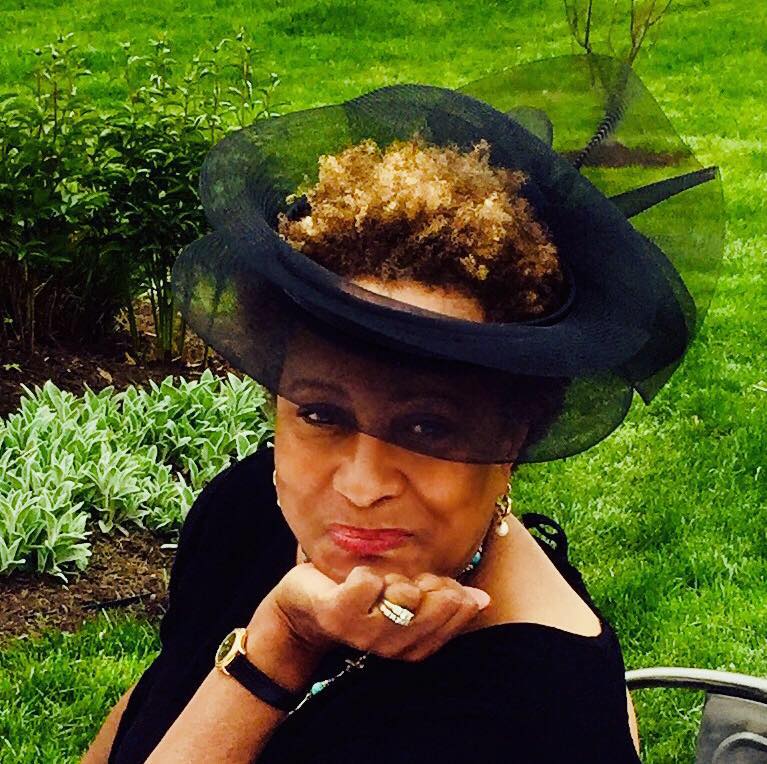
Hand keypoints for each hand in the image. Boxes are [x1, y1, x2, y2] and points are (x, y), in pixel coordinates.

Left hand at [253, 563, 490, 662]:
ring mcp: (364, 634)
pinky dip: (365, 574)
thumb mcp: (406, 599)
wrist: (301, 612)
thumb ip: (442, 599)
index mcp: (414, 646)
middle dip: (423, 582)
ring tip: (379, 582)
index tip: (434, 581)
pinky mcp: (337, 615)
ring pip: (402, 595)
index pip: (455, 617)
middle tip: (404, 580)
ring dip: (393, 579)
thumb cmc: (359, 600)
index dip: (450, 591)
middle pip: (430, 606)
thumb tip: (485, 598)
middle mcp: (392, 647)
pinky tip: (355, 580)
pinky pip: (368, 584)